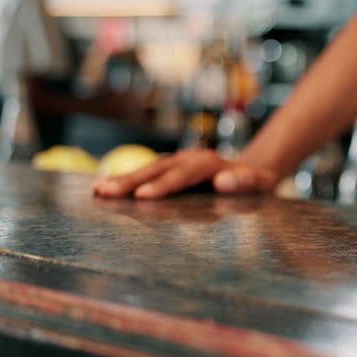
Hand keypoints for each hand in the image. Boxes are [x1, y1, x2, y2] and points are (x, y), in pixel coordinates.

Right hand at [93, 149, 277, 198]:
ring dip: (122, 180)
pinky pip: (145, 174)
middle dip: (131, 181)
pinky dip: (124, 180)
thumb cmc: (256, 182)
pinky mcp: (169, 169)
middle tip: (106, 193)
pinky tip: (100, 189)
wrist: (252, 170)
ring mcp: (176, 162)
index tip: (143, 196)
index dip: (162, 186)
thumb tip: (223, 182)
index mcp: (208, 163)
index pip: (182, 176)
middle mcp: (188, 159)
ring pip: (147, 170)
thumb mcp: (260, 182)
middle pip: (157, 170)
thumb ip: (245, 182)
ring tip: (97, 191)